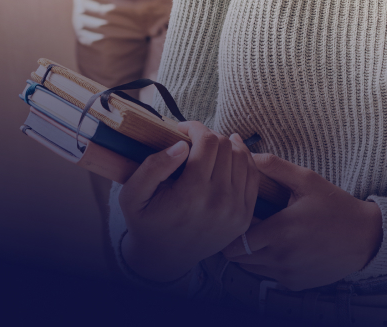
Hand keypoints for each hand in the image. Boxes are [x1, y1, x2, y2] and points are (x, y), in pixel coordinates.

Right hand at [119, 123, 259, 281]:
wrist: (165, 258)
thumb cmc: (146, 222)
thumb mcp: (133, 195)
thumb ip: (153, 167)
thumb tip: (182, 145)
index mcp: (192, 195)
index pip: (208, 142)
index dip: (196, 128)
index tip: (183, 130)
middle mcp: (219, 202)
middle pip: (226, 147)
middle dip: (209, 136)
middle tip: (194, 141)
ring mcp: (236, 211)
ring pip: (242, 157)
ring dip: (227, 146)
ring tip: (211, 146)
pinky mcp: (245, 217)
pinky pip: (253, 176)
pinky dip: (243, 160)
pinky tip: (230, 154)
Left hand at [220, 154, 382, 290]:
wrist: (365, 238)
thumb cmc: (336, 206)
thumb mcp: (308, 180)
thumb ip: (275, 166)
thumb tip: (246, 153)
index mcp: (280, 231)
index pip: (234, 241)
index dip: (234, 228)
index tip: (242, 216)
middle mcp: (280, 257)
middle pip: (237, 257)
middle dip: (239, 241)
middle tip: (252, 224)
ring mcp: (287, 274)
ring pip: (250, 268)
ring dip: (252, 253)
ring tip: (269, 234)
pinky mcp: (294, 283)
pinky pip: (268, 276)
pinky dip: (269, 263)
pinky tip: (285, 247)